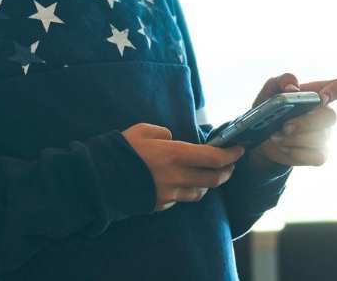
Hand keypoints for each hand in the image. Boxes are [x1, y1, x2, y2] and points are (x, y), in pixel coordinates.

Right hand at [122, 123, 244, 211]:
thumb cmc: (118, 150)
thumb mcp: (140, 130)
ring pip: (200, 192)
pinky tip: (179, 184)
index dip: (230, 154)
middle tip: (228, 165)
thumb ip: (161, 133)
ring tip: (205, 175)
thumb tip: (172, 138)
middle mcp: (177, 176)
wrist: (98, 179)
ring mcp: (169, 193)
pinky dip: (185, 191)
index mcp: (174, 154)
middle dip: (226, 172)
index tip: (238, 150)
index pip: (214, 157)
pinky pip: (180, 199)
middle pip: (213, 179)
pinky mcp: (160, 205)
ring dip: (207, 184)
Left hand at [250, 73, 336, 169]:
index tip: (322, 97)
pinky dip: (295, 153)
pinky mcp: (320, 154)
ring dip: (293, 139)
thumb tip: (292, 85)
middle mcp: (325, 114)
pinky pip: (315, 156)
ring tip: (275, 136)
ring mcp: (325, 135)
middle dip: (306, 122)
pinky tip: (283, 147)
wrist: (262, 135)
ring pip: (319, 138)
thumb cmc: (271, 108)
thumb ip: (280, 81)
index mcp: (318, 94)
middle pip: (331, 116)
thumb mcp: (269, 91)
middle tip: (285, 126)